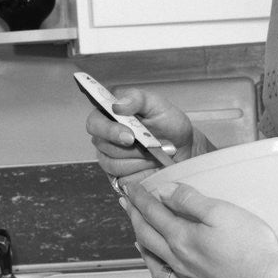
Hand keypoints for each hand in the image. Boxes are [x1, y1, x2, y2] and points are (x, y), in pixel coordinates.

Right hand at [86, 88, 210, 188]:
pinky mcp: (118, 176)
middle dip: (132, 147)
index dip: (108, 130)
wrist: (183, 146)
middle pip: (104, 146)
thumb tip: (117, 104)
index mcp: (109, 115)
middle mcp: (105, 137)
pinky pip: (123, 178)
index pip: (94, 123)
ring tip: (157, 152)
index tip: (130, 136)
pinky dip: (143, 170)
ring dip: (140, 159)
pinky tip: (154, 163)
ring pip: (114, 163)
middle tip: (153, 145)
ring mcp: (110, 157)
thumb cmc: (168, 123)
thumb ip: (137, 99)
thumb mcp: (157, 104)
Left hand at [120, 181, 277, 277]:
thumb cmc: (251, 250)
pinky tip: (168, 277)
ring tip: (138, 239)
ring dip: (143, 248)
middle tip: (126, 205)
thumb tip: (165, 191)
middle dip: (134, 217)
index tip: (130, 188)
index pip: (153, 213)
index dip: (140, 198)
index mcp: (182, 238)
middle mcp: (179, 262)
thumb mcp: (222, 212)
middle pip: (148, 237)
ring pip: (155, 265)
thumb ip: (190, 201)